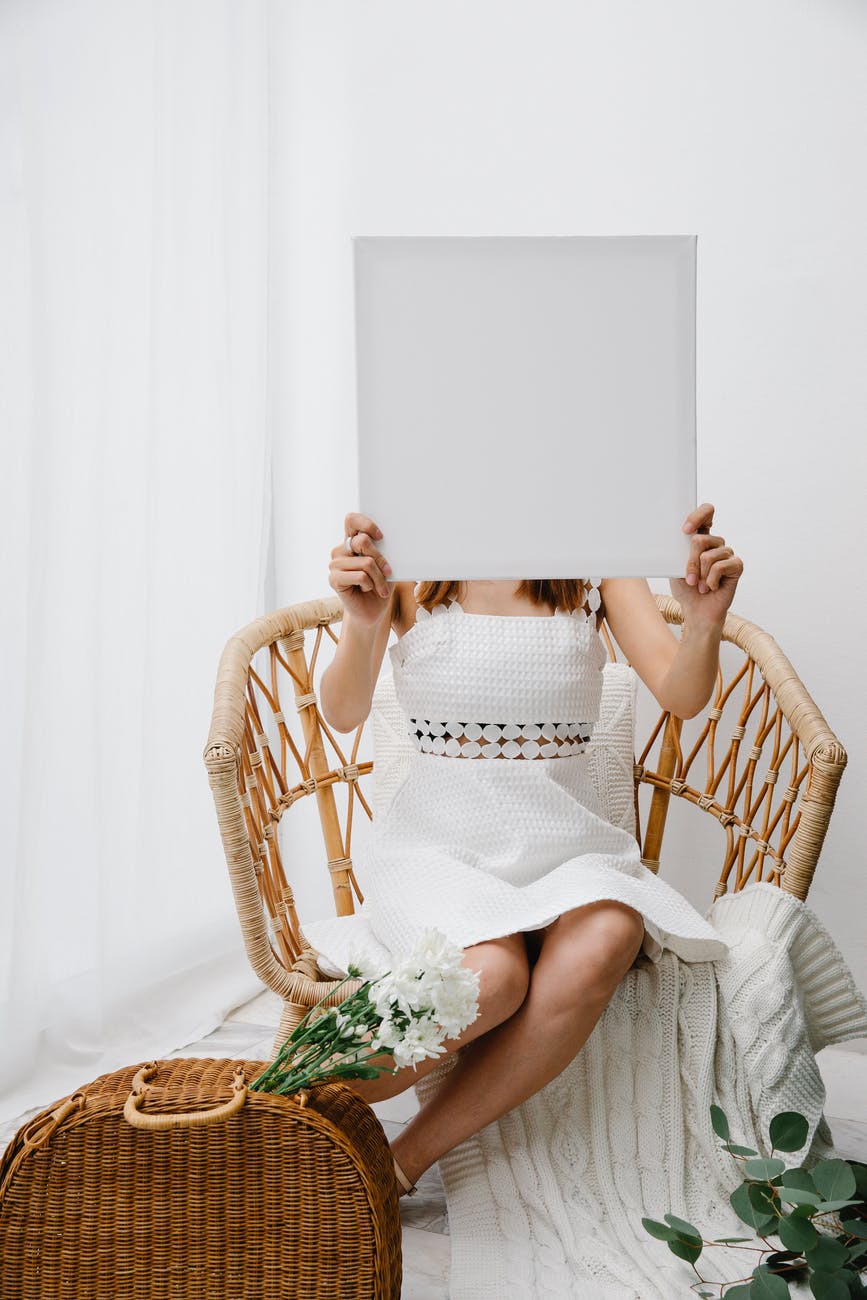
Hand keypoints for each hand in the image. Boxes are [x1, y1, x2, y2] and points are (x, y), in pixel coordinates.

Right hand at [329, 512, 393, 626]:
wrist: (372, 612)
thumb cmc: (380, 586)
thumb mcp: (386, 565)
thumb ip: (383, 551)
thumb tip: (390, 541)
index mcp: (352, 542)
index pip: (351, 520)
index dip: (366, 524)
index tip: (381, 536)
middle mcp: (341, 550)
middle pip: (362, 541)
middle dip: (381, 558)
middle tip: (388, 572)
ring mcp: (335, 564)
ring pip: (365, 562)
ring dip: (379, 577)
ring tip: (380, 587)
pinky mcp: (333, 579)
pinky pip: (360, 575)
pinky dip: (370, 584)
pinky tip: (367, 589)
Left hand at [669, 502, 743, 626]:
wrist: (696, 611)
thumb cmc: (685, 589)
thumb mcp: (674, 567)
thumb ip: (677, 551)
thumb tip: (670, 539)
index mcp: (701, 537)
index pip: (706, 512)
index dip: (698, 516)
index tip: (686, 530)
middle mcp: (715, 543)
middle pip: (701, 539)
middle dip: (690, 562)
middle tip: (689, 578)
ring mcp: (727, 554)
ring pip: (709, 556)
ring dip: (700, 575)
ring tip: (699, 585)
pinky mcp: (736, 566)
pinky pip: (721, 566)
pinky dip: (711, 580)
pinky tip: (711, 587)